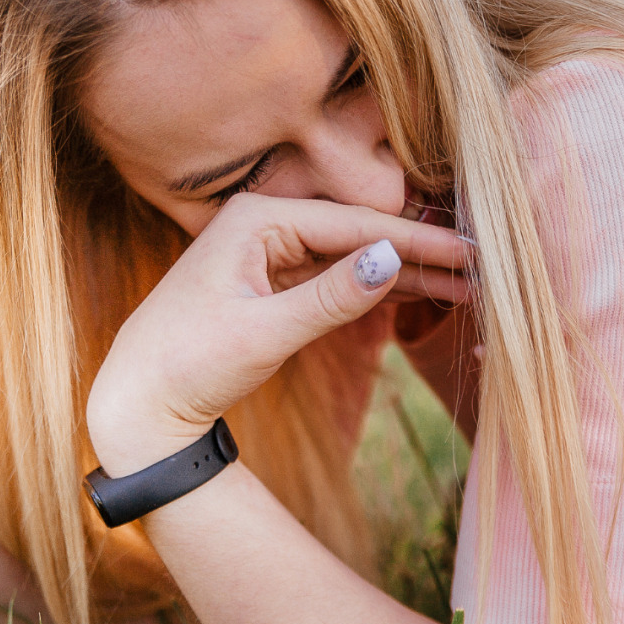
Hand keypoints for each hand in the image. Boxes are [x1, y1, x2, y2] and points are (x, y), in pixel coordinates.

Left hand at [85, 193, 471, 473]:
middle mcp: (263, 223)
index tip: (472, 252)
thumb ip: (329, 298)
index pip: (354, 225)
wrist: (138, 405)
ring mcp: (269, 251)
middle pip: (359, 234)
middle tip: (485, 269)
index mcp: (255, 218)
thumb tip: (390, 257)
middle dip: (421, 253)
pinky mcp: (273, 281)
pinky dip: (377, 289)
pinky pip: (336, 278)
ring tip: (468, 289)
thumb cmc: (187, 365)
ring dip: (406, 273)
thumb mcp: (263, 334)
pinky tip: (423, 293)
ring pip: (353, 257)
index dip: (416, 241)